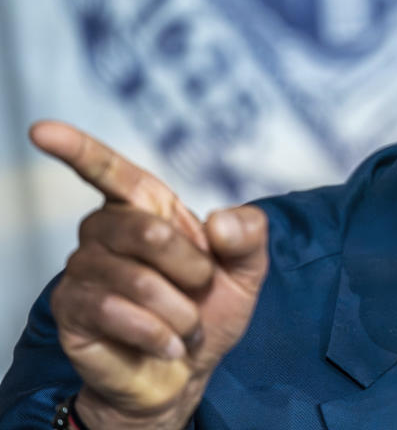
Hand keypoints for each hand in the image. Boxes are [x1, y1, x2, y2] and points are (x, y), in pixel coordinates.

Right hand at [31, 121, 267, 428]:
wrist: (190, 371)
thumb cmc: (211, 309)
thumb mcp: (247, 270)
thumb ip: (249, 235)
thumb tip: (219, 221)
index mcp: (147, 208)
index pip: (110, 170)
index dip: (78, 149)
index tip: (42, 129)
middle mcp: (105, 230)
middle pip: (148, 231)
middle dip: (192, 269)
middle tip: (200, 291)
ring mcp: (83, 269)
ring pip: (136, 279)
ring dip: (179, 311)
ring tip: (185, 326)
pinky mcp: (72, 309)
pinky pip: (117, 313)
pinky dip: (157, 334)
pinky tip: (168, 345)